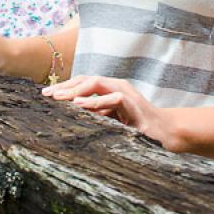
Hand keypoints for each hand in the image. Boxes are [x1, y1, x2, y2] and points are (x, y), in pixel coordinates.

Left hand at [42, 74, 161, 137]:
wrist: (166, 134)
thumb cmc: (139, 129)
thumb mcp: (112, 121)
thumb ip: (96, 115)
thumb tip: (71, 116)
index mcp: (110, 90)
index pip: (84, 83)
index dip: (65, 86)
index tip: (47, 94)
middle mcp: (117, 86)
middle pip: (87, 79)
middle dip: (66, 86)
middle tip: (46, 94)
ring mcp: (126, 92)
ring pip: (97, 84)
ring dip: (76, 90)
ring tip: (58, 97)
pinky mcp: (133, 103)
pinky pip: (112, 98)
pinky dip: (95, 101)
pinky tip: (80, 105)